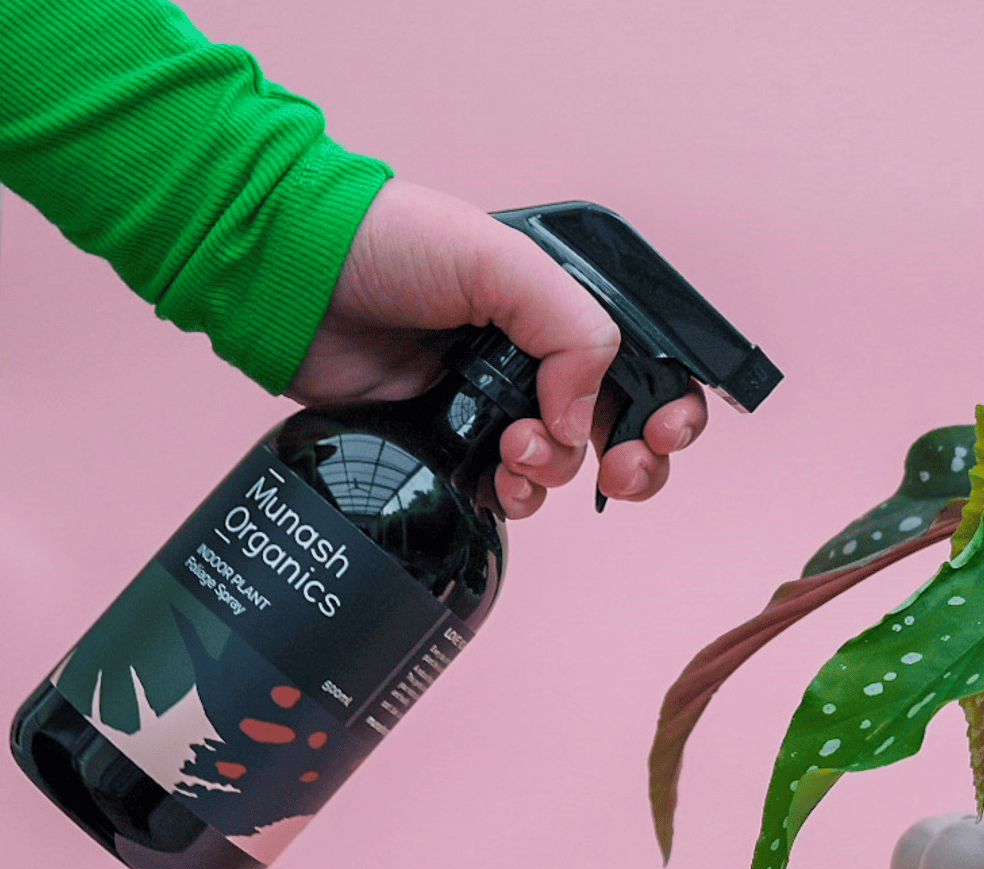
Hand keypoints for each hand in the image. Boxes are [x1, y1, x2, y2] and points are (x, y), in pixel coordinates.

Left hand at [284, 180, 708, 517]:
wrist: (298, 279)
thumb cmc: (392, 243)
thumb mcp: (503, 262)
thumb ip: (572, 334)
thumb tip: (580, 424)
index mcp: (565, 309)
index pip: (649, 368)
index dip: (671, 410)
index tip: (660, 434)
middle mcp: (541, 360)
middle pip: (623, 432)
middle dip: (634, 461)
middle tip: (620, 469)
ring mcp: (498, 407)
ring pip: (565, 468)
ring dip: (555, 473)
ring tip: (516, 450)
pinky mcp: (454, 445)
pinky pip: (509, 492)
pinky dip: (516, 498)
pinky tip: (499, 483)